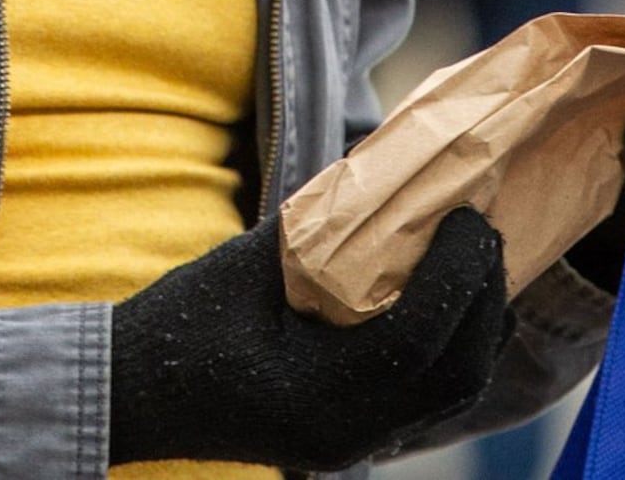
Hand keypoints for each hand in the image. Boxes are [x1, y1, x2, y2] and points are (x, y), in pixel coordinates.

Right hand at [108, 207, 510, 471]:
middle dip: (482, 298)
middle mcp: (346, 434)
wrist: (138, 392)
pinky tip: (451, 300)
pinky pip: (427, 398)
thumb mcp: (247, 263)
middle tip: (485, 231)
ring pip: (449, 393)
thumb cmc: (181, 320)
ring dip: (478, 325)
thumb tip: (388, 180)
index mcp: (316, 397)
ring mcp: (353, 445)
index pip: (418, 340)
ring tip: (478, 259)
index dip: (455, 275)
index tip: (469, 217)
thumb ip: (321, 230)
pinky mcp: (354, 437)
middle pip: (453, 375)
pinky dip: (454, 346)